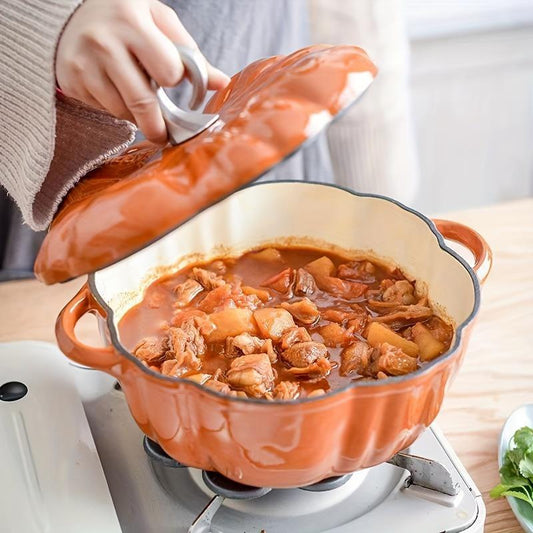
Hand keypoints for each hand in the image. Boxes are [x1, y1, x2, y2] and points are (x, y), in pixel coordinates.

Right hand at [56, 0, 229, 143]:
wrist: (69, 13)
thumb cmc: (125, 17)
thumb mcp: (158, 21)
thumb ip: (189, 52)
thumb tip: (221, 84)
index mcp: (132, 21)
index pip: (168, 71)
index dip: (173, 78)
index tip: (170, 79)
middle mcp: (104, 42)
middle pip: (143, 103)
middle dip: (158, 126)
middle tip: (164, 135)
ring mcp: (83, 64)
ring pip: (122, 112)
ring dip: (136, 116)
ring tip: (137, 99)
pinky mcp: (71, 82)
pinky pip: (104, 111)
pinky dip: (115, 109)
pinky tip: (114, 90)